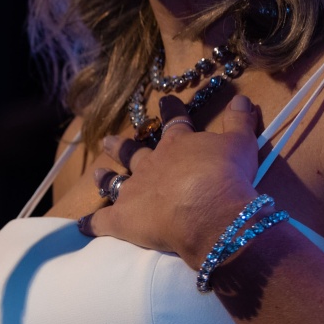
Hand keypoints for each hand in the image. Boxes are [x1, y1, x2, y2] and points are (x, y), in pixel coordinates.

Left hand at [80, 92, 263, 267]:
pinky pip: (102, 221)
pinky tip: (80, 224)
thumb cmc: (226, 176)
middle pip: (134, 152)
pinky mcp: (123, 219)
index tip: (164, 101)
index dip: (170, 111)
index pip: (174, 123)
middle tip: (109, 140)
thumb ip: (240, 122)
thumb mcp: (241, 144)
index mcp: (178, 145)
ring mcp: (134, 191)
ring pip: (115, 181)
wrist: (209, 211)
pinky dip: (91, 223)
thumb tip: (243, 99)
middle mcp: (152, 164)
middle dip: (122, 145)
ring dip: (105, 177)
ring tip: (96, 172)